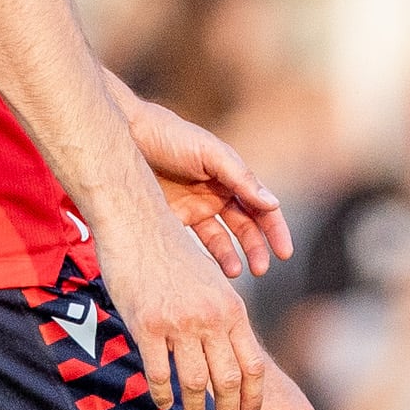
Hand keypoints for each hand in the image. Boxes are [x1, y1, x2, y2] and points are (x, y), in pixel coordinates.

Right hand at [92, 203, 268, 409]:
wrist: (136, 223)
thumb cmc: (172, 252)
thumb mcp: (211, 281)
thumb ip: (223, 316)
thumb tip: (229, 352)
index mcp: (232, 308)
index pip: (253, 365)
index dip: (254, 398)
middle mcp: (211, 318)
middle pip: (228, 381)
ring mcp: (179, 322)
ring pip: (194, 383)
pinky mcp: (146, 325)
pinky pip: (159, 374)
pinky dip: (163, 395)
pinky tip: (164, 403)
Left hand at [127, 92, 293, 277]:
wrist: (125, 136)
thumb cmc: (170, 136)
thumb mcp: (210, 153)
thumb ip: (240, 178)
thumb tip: (273, 203)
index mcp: (232, 176)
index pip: (262, 207)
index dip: (275, 230)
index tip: (284, 252)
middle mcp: (217, 193)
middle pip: (246, 227)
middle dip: (256, 248)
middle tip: (261, 270)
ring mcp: (196, 207)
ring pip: (222, 239)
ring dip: (232, 257)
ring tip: (236, 273)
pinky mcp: (174, 219)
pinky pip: (194, 243)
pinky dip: (205, 258)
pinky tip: (210, 271)